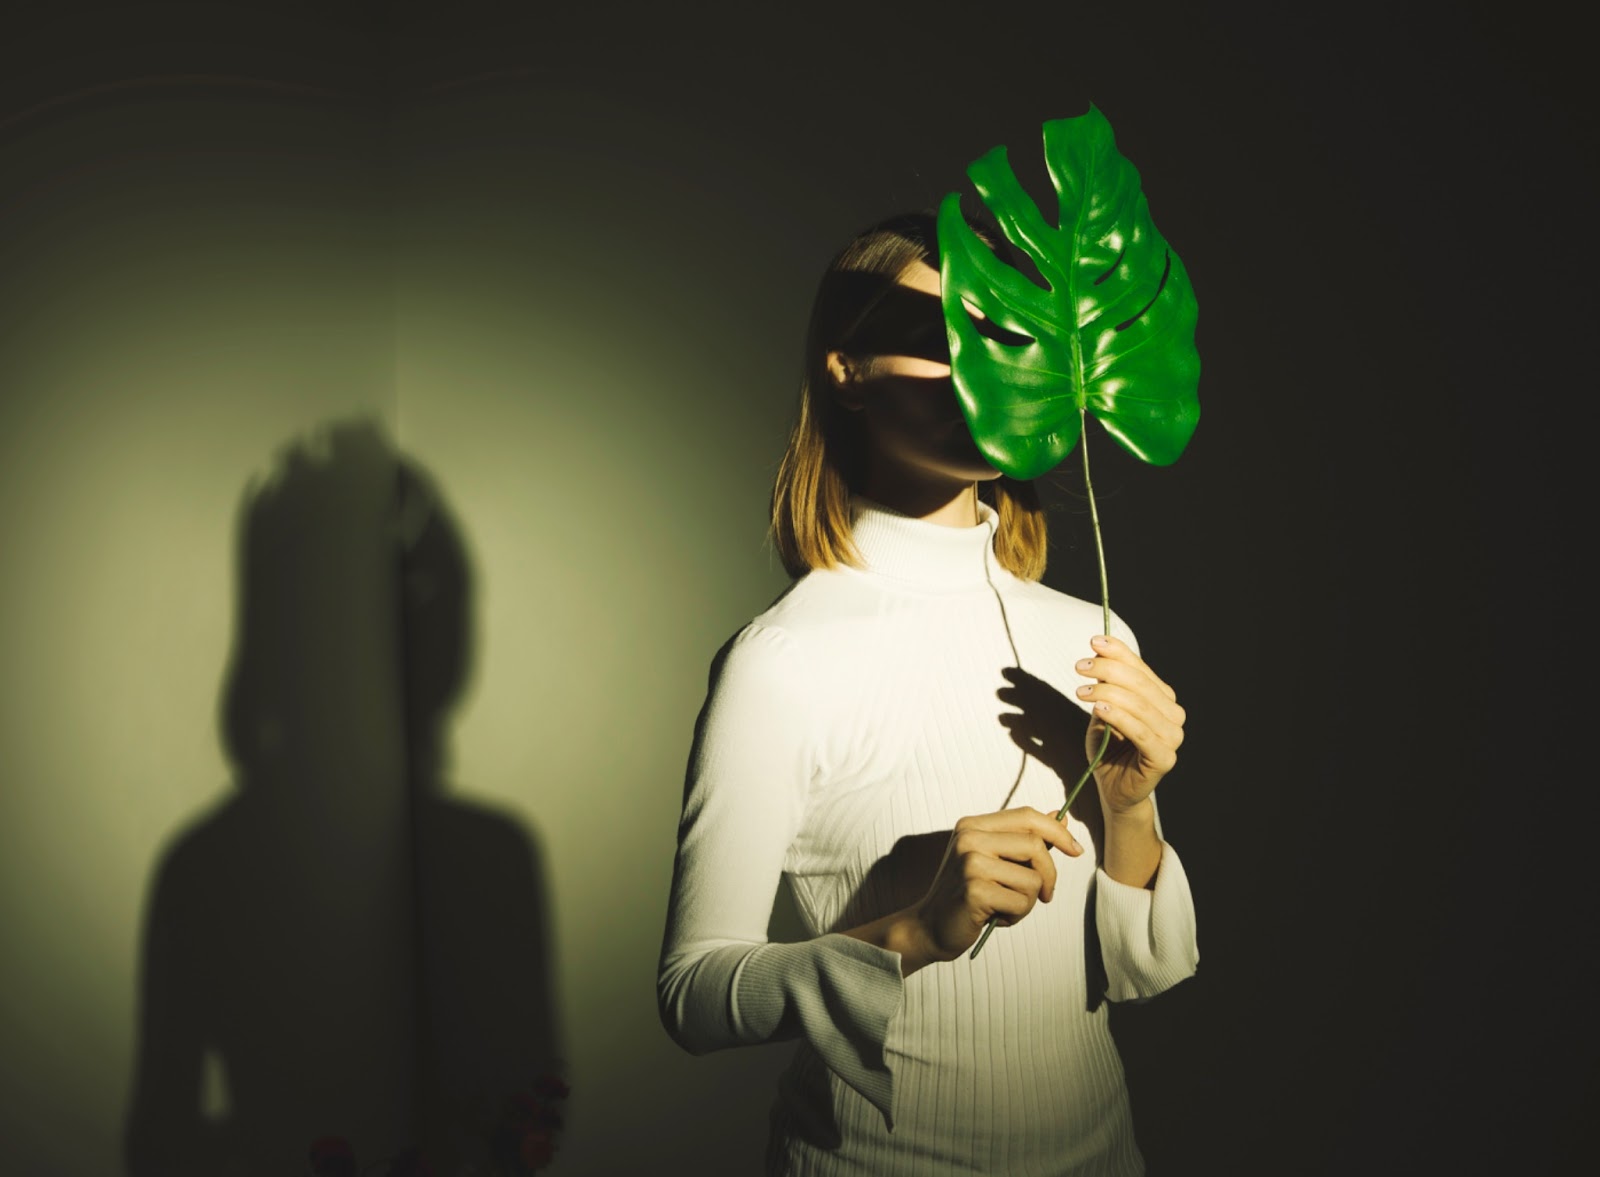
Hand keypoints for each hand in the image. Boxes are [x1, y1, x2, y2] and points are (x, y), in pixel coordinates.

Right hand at [910, 807, 1082, 964]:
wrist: (930, 927)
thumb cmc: (968, 895)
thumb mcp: (994, 861)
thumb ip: (1024, 839)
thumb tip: (1060, 817)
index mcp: (973, 825)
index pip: (1028, 816)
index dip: (1057, 831)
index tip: (1075, 850)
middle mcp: (969, 837)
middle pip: (1036, 845)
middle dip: (1049, 874)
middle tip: (1045, 895)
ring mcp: (970, 862)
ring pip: (1033, 878)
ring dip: (1030, 901)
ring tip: (1007, 907)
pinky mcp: (974, 890)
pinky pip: (1022, 902)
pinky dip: (1017, 915)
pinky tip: (996, 917)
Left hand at [1074, 635, 1185, 813]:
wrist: (1114, 789)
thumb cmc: (1109, 748)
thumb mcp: (1103, 711)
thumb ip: (1106, 687)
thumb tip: (1098, 655)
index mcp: (1163, 698)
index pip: (1142, 669)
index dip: (1119, 652)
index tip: (1094, 642)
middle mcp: (1173, 715)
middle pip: (1141, 684)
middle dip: (1109, 670)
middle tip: (1081, 666)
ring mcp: (1173, 738)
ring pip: (1140, 706)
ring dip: (1108, 694)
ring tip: (1082, 691)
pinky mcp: (1164, 759)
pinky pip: (1142, 733)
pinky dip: (1120, 718)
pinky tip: (1099, 710)